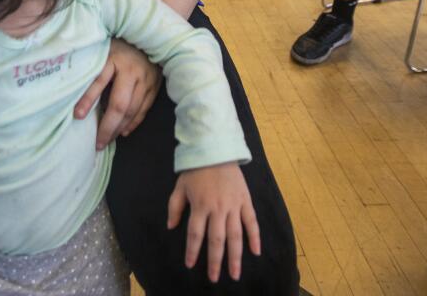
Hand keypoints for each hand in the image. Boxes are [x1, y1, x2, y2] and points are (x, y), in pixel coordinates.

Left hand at [73, 39, 161, 148]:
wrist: (150, 30)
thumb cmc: (119, 41)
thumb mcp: (102, 48)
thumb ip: (92, 67)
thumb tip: (74, 92)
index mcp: (115, 57)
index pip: (99, 81)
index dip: (87, 99)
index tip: (77, 116)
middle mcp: (133, 71)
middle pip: (120, 104)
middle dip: (107, 126)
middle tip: (97, 143)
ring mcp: (147, 79)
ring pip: (133, 110)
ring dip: (119, 128)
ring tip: (107, 140)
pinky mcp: (155, 85)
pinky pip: (144, 108)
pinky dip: (134, 122)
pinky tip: (123, 132)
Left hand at [167, 162, 260, 282]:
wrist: (216, 148)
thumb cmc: (196, 169)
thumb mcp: (180, 186)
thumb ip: (175, 207)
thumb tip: (171, 227)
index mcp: (200, 205)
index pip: (195, 234)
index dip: (193, 251)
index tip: (190, 265)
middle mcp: (217, 208)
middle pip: (216, 240)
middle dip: (215, 261)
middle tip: (215, 278)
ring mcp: (233, 205)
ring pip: (235, 235)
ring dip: (235, 256)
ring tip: (235, 273)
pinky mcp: (245, 200)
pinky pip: (251, 221)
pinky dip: (255, 237)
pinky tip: (255, 252)